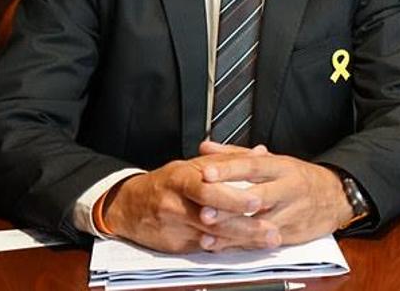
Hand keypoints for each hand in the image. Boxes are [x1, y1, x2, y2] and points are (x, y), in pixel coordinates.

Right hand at [103, 144, 270, 252]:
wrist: (129, 206)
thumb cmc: (168, 183)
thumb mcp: (195, 164)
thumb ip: (230, 160)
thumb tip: (261, 152)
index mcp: (181, 179)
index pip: (206, 189)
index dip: (231, 197)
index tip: (256, 201)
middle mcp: (176, 204)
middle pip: (212, 218)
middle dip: (244, 225)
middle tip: (270, 228)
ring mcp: (175, 227)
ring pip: (212, 236)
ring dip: (243, 239)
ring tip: (267, 239)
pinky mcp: (176, 244)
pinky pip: (205, 248)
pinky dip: (228, 248)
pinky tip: (248, 247)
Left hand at [197, 147, 353, 249]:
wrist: (338, 196)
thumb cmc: (301, 178)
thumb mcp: (275, 160)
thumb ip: (237, 155)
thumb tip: (207, 146)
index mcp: (282, 167)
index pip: (253, 166)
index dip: (229, 169)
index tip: (206, 173)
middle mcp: (288, 189)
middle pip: (257, 197)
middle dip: (229, 206)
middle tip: (204, 211)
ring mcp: (291, 213)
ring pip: (259, 224)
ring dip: (232, 232)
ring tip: (208, 235)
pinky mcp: (291, 233)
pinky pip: (263, 240)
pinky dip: (241, 245)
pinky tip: (222, 246)